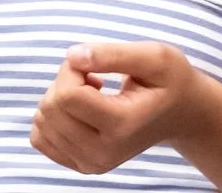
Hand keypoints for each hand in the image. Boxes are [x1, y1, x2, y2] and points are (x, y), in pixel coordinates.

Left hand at [29, 41, 205, 174]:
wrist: (181, 114)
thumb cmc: (170, 81)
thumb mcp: (154, 57)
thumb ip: (113, 54)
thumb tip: (72, 56)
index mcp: (122, 125)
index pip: (67, 96)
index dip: (72, 68)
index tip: (94, 61)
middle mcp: (104, 152)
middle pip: (51, 109)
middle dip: (65, 80)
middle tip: (93, 75)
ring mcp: (91, 163)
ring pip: (42, 122)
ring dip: (59, 96)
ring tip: (90, 92)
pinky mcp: (82, 165)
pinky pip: (40, 138)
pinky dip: (52, 116)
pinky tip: (80, 109)